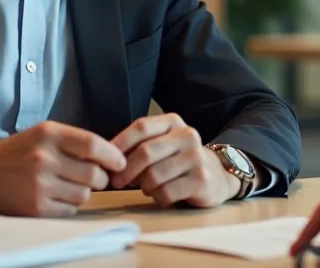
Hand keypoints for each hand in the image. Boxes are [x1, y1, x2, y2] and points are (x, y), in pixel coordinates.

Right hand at [0, 120, 125, 216]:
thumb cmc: (20, 151)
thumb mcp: (45, 133)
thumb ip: (76, 141)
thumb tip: (112, 158)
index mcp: (49, 134)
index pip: (93, 145)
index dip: (113, 156)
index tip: (120, 162)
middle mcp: (44, 158)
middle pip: (93, 174)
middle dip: (100, 178)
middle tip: (93, 177)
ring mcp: (38, 185)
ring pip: (84, 195)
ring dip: (83, 192)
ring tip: (68, 184)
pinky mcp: (35, 207)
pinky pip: (70, 210)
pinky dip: (68, 205)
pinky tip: (55, 195)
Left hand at [110, 113, 238, 206]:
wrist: (215, 176)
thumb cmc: (177, 160)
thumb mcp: (160, 145)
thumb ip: (136, 146)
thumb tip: (104, 157)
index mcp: (173, 122)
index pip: (142, 126)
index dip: (119, 143)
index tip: (105, 160)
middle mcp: (187, 135)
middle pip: (145, 152)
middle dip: (126, 171)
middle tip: (116, 182)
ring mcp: (197, 157)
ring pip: (153, 176)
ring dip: (144, 186)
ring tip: (147, 187)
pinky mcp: (202, 180)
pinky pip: (166, 193)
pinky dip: (158, 197)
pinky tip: (162, 194)